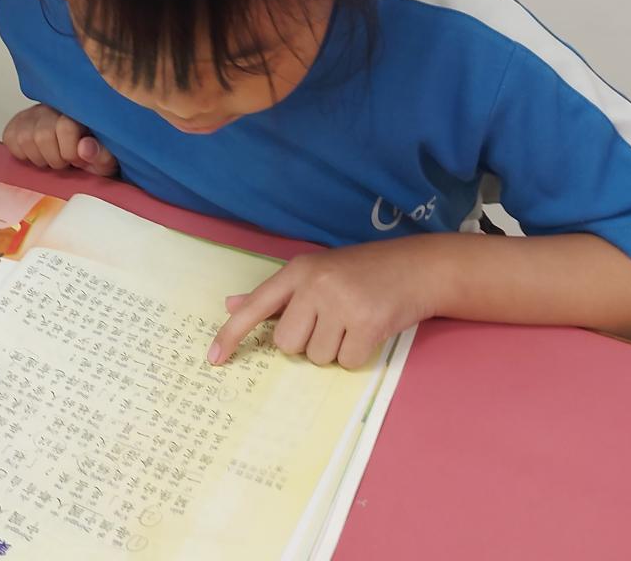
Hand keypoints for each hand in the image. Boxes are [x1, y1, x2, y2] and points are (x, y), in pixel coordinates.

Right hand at [0, 103, 118, 175]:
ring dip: (39, 158)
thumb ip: (101, 155)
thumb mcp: (104, 159)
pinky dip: (23, 154)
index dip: (71, 152)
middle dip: (55, 158)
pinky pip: (11, 140)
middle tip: (64, 161)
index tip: (78, 160)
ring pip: (24, 138)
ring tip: (51, 157)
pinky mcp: (16, 123)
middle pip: (42, 135)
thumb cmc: (91, 153)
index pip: (65, 127)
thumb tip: (85, 147)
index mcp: (78, 110)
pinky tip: (37, 153)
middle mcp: (52, 106)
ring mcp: (32, 113)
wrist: (78, 147)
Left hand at [208, 237, 446, 368]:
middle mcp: (314, 283)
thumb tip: (231, 305)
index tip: (214, 360)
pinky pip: (346, 362)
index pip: (255, 306)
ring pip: (317, 357)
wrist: (416, 267)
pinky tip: (369, 331)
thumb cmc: (361, 273)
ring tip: (353, 323)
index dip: (231, 335)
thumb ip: (274, 295)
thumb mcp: (314, 274)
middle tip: (330, 324)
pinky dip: (357, 355)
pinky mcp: (367, 322)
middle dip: (307, 344)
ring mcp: (341, 302)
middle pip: (287, 344)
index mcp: (297, 271)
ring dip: (335, 349)